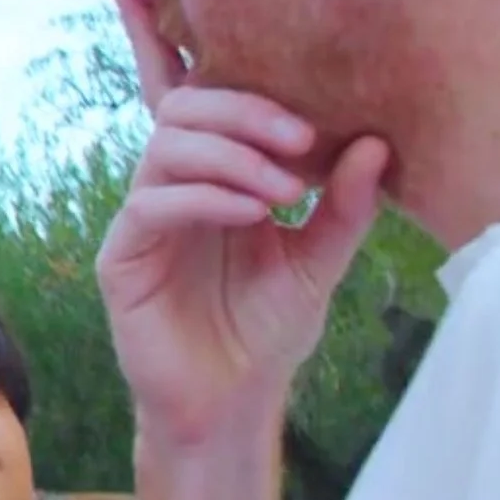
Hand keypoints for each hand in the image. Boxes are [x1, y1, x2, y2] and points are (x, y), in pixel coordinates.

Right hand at [96, 0, 389, 444]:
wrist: (232, 403)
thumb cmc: (267, 332)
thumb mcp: (319, 262)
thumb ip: (344, 207)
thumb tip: (377, 143)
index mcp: (215, 177)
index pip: (214, 106)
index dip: (252, 96)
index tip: (314, 125)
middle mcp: (174, 187)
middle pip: (183, 107)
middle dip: (244, 113)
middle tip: (300, 142)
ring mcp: (145, 219)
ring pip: (166, 147)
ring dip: (231, 156)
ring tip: (284, 191)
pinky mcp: (122, 256)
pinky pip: (152, 204)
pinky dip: (205, 197)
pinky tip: (251, 214)